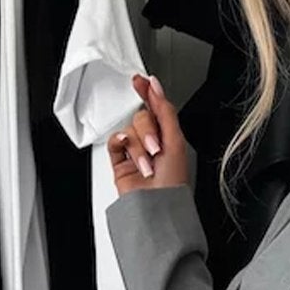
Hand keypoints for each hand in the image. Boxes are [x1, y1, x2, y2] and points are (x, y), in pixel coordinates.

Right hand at [107, 73, 189, 194]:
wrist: (156, 208)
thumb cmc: (172, 184)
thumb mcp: (175, 140)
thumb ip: (165, 111)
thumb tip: (155, 86)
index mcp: (168, 137)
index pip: (156, 108)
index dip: (148, 92)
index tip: (140, 80)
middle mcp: (151, 142)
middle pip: (141, 117)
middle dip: (148, 131)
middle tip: (155, 148)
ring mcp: (135, 152)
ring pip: (129, 129)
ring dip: (138, 145)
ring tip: (147, 164)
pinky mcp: (120, 161)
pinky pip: (114, 141)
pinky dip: (120, 142)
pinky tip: (127, 150)